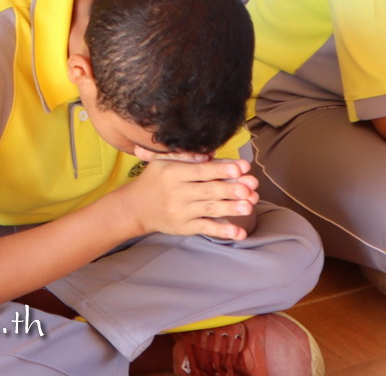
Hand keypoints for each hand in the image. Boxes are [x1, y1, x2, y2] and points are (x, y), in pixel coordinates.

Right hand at [122, 154, 258, 240]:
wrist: (135, 207)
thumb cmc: (154, 180)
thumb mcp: (162, 162)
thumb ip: (185, 156)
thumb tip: (210, 154)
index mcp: (172, 173)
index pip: (200, 171)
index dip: (220, 169)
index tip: (240, 167)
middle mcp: (177, 193)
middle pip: (208, 190)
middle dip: (230, 188)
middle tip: (250, 186)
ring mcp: (181, 212)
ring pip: (210, 209)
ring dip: (230, 208)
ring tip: (249, 206)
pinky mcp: (185, 227)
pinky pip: (206, 229)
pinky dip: (223, 231)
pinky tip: (239, 232)